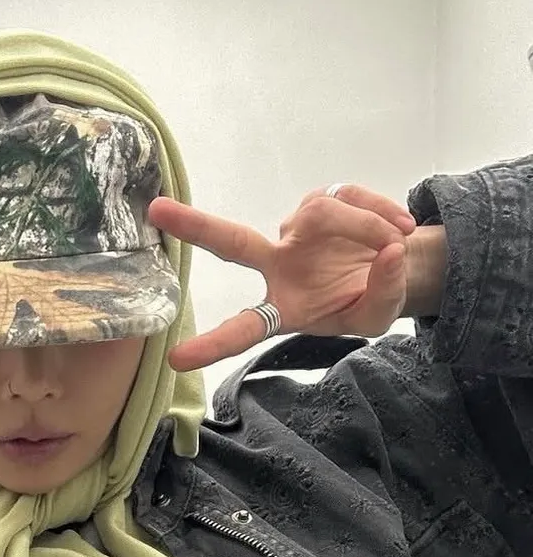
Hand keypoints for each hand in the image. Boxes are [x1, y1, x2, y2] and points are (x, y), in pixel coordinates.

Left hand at [148, 184, 416, 371]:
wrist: (395, 262)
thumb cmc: (370, 298)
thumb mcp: (379, 316)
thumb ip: (382, 294)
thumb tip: (389, 254)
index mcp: (283, 307)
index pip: (245, 328)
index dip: (213, 344)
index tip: (177, 359)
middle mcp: (279, 265)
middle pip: (234, 243)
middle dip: (196, 226)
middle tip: (156, 210)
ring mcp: (296, 229)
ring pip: (323, 214)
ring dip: (367, 228)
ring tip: (394, 244)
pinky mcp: (321, 198)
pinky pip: (349, 197)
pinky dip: (380, 212)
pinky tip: (399, 227)